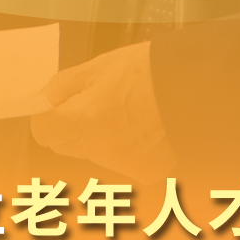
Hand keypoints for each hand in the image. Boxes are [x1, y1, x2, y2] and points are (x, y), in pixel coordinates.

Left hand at [31, 41, 171, 177]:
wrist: (196, 87)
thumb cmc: (151, 71)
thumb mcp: (99, 66)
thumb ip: (63, 85)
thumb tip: (43, 99)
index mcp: (87, 120)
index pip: (43, 130)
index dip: (47, 114)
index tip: (55, 105)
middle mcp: (102, 149)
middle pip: (64, 144)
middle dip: (70, 126)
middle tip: (94, 102)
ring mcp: (124, 164)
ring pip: (91, 153)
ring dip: (98, 137)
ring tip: (127, 112)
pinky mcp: (144, 172)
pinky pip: (119, 162)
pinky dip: (125, 148)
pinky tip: (143, 128)